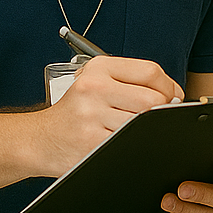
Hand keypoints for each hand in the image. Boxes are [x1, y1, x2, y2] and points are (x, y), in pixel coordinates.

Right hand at [31, 56, 183, 176]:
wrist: (39, 138)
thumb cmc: (74, 112)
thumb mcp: (96, 83)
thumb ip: (132, 82)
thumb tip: (173, 95)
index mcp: (99, 68)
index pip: (151, 72)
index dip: (169, 87)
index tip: (171, 97)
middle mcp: (94, 88)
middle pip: (152, 100)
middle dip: (160, 112)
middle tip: (153, 118)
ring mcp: (91, 115)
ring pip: (142, 124)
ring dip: (143, 130)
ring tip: (128, 129)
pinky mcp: (91, 141)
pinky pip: (128, 142)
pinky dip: (131, 144)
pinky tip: (120, 142)